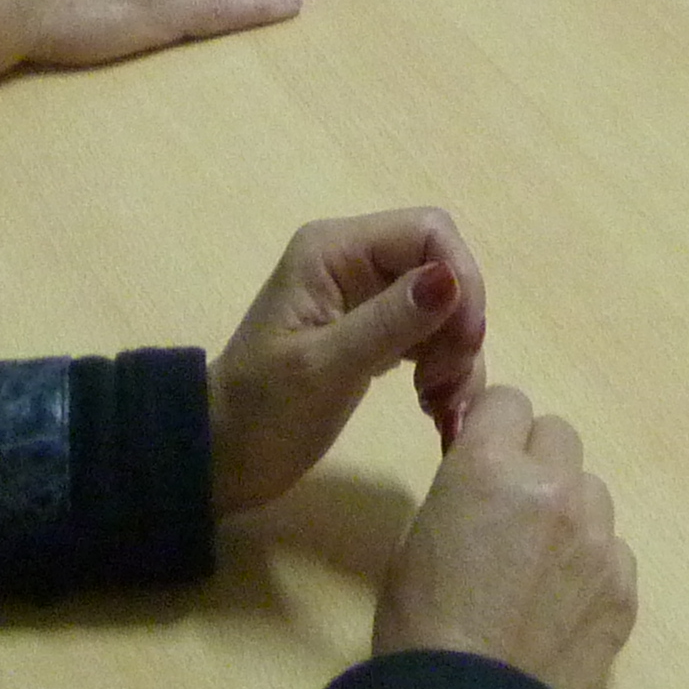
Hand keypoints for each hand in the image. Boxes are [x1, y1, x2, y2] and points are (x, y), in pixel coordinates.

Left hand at [205, 207, 488, 512]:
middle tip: (448, 388)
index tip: (464, 346)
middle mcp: (354, 262)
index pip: (428, 232)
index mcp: (334, 250)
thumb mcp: (324, 368)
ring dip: (458, 356)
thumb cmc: (262, 411)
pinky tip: (435, 409)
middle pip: (443, 268)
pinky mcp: (375, 333)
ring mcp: (365, 297)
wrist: (224, 456)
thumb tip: (450, 280)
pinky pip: (432, 336)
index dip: (460, 280)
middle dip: (461, 325)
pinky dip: (445, 371)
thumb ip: (389, 322)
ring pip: (444, 306)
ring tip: (442, 408)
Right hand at [373, 384, 637, 688]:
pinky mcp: (624, 586)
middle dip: (536, 460)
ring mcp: (597, 537)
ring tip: (542, 563)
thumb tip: (483, 480)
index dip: (494, 428)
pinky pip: (614, 548)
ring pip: (593, 490)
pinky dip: (593, 563)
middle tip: (513, 508)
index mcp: (489, 465)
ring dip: (569, 510)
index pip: (509, 401)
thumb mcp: (419, 536)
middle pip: (559, 435)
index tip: (485, 457)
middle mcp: (553, 486)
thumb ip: (462, 490)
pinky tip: (565, 602)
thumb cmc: (421, 625)